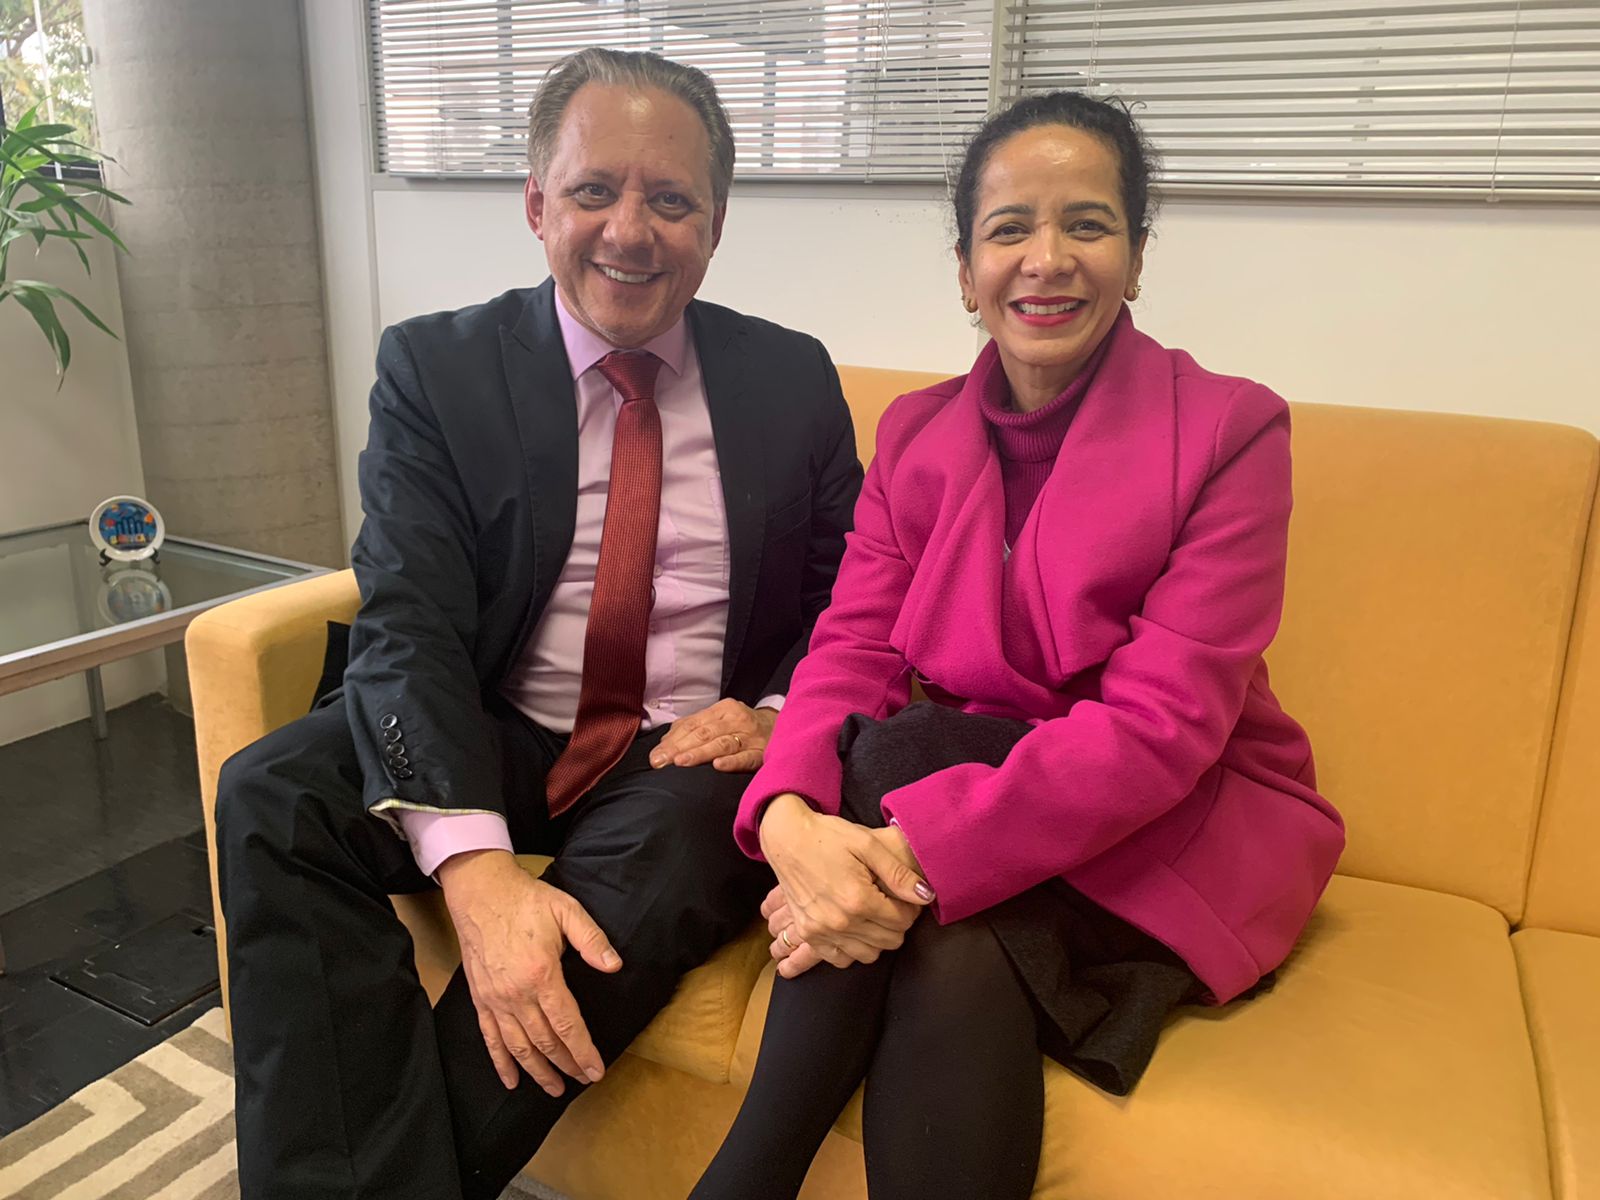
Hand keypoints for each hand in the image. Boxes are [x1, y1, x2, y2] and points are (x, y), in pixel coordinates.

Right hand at [439, 850, 622, 1094]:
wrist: (481, 891)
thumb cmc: (526, 900)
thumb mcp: (567, 910)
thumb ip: (592, 940)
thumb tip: (614, 966)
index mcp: (542, 974)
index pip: (567, 1024)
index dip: (583, 1051)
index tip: (596, 1070)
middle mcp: (516, 994)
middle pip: (545, 1041)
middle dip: (566, 1065)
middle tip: (583, 1080)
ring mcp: (495, 999)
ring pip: (518, 1046)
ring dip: (537, 1071)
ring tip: (554, 1089)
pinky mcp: (480, 998)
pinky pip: (490, 1038)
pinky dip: (501, 1063)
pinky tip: (511, 1080)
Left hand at [649, 699, 777, 771]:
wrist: (782, 729)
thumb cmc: (743, 727)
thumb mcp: (721, 720)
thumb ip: (694, 728)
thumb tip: (665, 743)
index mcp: (723, 709)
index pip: (693, 724)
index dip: (672, 740)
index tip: (655, 756)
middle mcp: (736, 719)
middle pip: (704, 733)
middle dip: (679, 748)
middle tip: (661, 762)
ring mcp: (751, 736)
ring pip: (722, 744)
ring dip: (700, 753)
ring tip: (681, 762)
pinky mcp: (763, 752)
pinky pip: (746, 757)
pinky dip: (732, 761)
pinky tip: (718, 766)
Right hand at [757, 795, 932, 978]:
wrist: (788, 838)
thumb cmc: (828, 836)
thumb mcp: (868, 844)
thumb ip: (898, 873)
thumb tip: (926, 896)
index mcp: (858, 898)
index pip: (902, 921)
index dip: (910, 908)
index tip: (905, 896)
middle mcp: (840, 921)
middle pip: (889, 941)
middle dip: (897, 923)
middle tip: (891, 903)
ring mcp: (821, 931)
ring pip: (869, 954)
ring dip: (878, 938)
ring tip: (874, 915)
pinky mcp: (809, 934)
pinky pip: (841, 959)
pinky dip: (853, 949)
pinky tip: (855, 928)